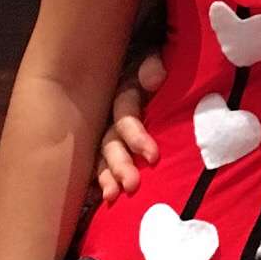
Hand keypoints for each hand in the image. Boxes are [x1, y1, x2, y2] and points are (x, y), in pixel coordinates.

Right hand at [95, 52, 165, 201]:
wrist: (158, 73)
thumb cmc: (160, 69)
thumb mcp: (154, 60)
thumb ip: (152, 65)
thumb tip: (154, 78)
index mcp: (126, 95)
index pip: (125, 115)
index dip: (136, 135)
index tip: (153, 156)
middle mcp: (113, 116)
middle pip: (111, 141)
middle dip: (119, 163)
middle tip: (131, 184)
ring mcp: (111, 134)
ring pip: (103, 157)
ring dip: (107, 176)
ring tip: (113, 195)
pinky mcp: (113, 150)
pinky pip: (101, 168)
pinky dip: (100, 183)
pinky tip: (103, 200)